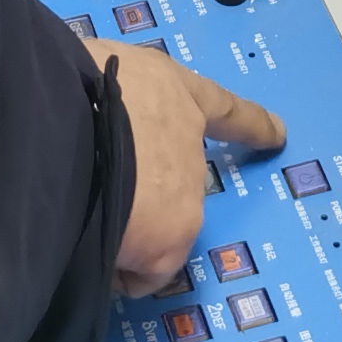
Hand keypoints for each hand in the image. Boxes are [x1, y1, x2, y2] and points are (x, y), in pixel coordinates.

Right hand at [87, 38, 289, 297]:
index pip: (220, 106)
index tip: (279, 133)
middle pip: (175, 175)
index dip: (250, 122)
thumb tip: (82, 111)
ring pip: (153, 223)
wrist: (62, 129)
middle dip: (144, 185)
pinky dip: (115, 270)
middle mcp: (188, 143)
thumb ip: (101, 93)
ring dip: (124, 225)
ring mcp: (185, 198)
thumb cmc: (68, 84)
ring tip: (77, 216)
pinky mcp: (166, 246)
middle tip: (96, 185)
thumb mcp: (87, 70)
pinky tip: (85, 255)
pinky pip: (138, 271)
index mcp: (169, 88)